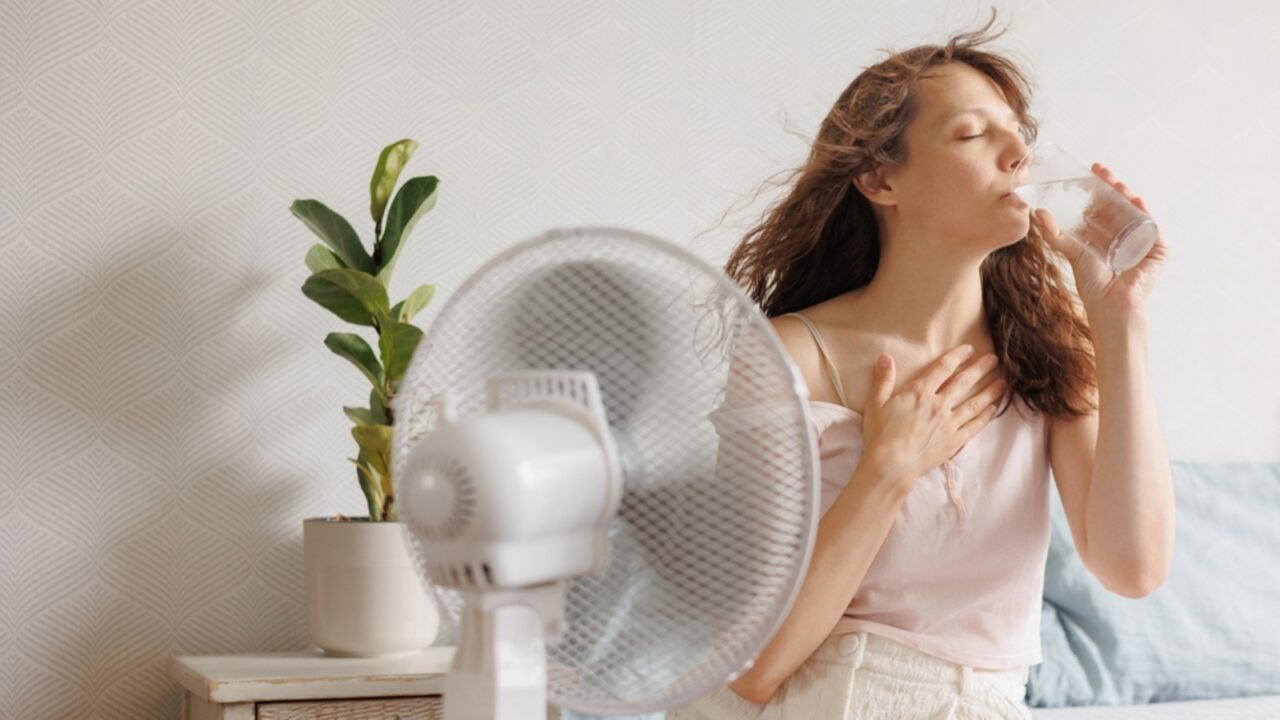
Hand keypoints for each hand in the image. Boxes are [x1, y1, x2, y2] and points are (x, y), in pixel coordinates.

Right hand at [860, 345, 1006, 489]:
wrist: (891, 466)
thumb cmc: (880, 435)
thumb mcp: (875, 403)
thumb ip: (883, 379)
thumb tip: (885, 357)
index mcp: (920, 392)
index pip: (943, 368)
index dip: (957, 356)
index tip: (969, 349)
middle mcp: (939, 405)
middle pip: (964, 382)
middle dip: (980, 369)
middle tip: (994, 359)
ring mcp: (949, 423)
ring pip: (975, 403)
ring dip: (990, 390)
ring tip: (1003, 382)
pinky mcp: (955, 441)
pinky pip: (975, 425)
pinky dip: (986, 416)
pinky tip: (995, 408)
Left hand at [1033, 163, 1167, 317]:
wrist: (1110, 306)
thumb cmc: (1093, 284)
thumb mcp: (1072, 252)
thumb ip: (1054, 234)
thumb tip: (1037, 212)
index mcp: (1109, 233)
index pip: (1106, 204)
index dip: (1099, 188)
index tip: (1090, 172)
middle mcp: (1127, 234)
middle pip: (1121, 203)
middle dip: (1112, 185)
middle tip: (1100, 171)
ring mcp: (1144, 240)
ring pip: (1135, 210)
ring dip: (1126, 193)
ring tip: (1113, 182)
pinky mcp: (1158, 249)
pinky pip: (1152, 225)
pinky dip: (1144, 211)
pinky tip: (1134, 199)